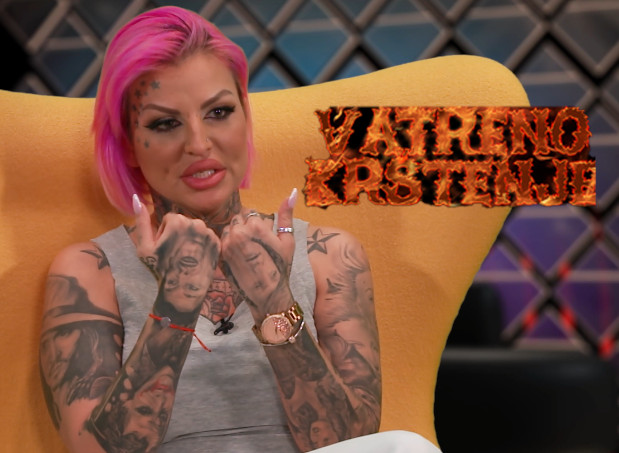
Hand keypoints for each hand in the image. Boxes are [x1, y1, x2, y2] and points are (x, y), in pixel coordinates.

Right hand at [133, 194, 219, 312]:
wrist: (184, 290)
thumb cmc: (161, 269)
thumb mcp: (144, 247)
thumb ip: (142, 221)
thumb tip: (137, 198)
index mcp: (178, 220)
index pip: (169, 219)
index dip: (163, 233)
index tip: (163, 248)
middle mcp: (196, 222)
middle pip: (183, 223)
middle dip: (177, 234)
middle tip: (173, 253)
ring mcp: (209, 233)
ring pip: (195, 230)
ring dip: (190, 239)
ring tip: (184, 257)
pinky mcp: (218, 243)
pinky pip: (206, 238)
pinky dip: (201, 245)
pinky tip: (195, 258)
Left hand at [220, 189, 296, 318]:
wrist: (267, 294)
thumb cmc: (281, 267)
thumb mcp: (287, 240)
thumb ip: (286, 215)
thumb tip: (292, 191)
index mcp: (255, 226)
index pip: (251, 214)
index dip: (259, 226)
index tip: (264, 240)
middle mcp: (238, 232)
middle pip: (238, 219)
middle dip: (246, 228)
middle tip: (257, 246)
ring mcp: (226, 245)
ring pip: (228, 229)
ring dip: (236, 235)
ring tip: (248, 252)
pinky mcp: (220, 256)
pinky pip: (222, 243)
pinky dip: (229, 247)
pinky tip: (240, 258)